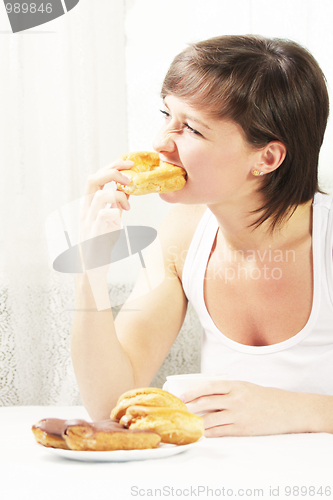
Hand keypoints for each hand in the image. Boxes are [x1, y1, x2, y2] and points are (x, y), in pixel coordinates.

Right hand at [77, 159, 132, 309]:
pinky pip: (103, 214)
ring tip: (128, 204)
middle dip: (114, 171)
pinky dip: (116, 211)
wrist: (92, 270)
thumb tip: (127, 190)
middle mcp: (86, 209)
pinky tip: (122, 216)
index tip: (130, 164)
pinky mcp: (94, 233)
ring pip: (101, 195)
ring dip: (119, 194)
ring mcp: (88, 220)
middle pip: (94, 179)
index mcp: (89, 204)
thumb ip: (115, 206)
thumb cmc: (101, 245)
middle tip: (130, 174)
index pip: (97, 176)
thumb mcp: (111, 221)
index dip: (113, 165)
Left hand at [181, 380, 311, 436]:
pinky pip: (220, 432)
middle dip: (189, 407)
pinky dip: (208, 433)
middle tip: (179, 411)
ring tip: (185, 423)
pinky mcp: (242, 429)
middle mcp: (235, 399)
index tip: (181, 396)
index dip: (192, 392)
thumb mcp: (246, 387)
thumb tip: (206, 395)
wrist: (288, 410)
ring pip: (209, 419)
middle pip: (205, 403)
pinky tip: (200, 433)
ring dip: (195, 422)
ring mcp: (238, 415)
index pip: (208, 387)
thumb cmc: (267, 398)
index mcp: (236, 385)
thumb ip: (228, 390)